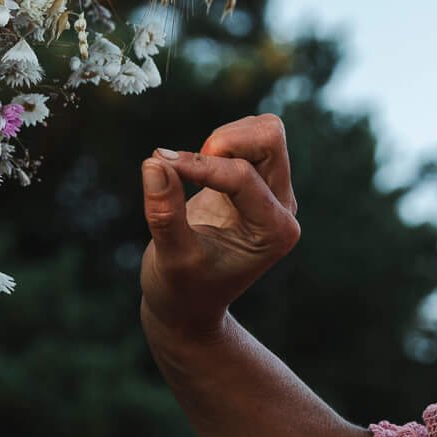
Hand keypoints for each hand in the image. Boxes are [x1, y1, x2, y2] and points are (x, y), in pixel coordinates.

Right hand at [139, 112, 299, 341]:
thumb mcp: (171, 258)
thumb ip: (165, 214)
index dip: (200, 165)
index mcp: (275, 232)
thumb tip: (155, 162)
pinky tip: (199, 171)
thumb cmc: (181, 291)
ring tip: (192, 172)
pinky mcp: (256, 180)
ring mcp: (272, 191)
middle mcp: (282, 207)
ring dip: (224, 139)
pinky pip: (249, 136)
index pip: (244, 176)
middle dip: (225, 141)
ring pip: (264, 131)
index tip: (160, 163)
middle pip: (270, 138)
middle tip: (187, 166)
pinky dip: (220, 141)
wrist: (188, 306)